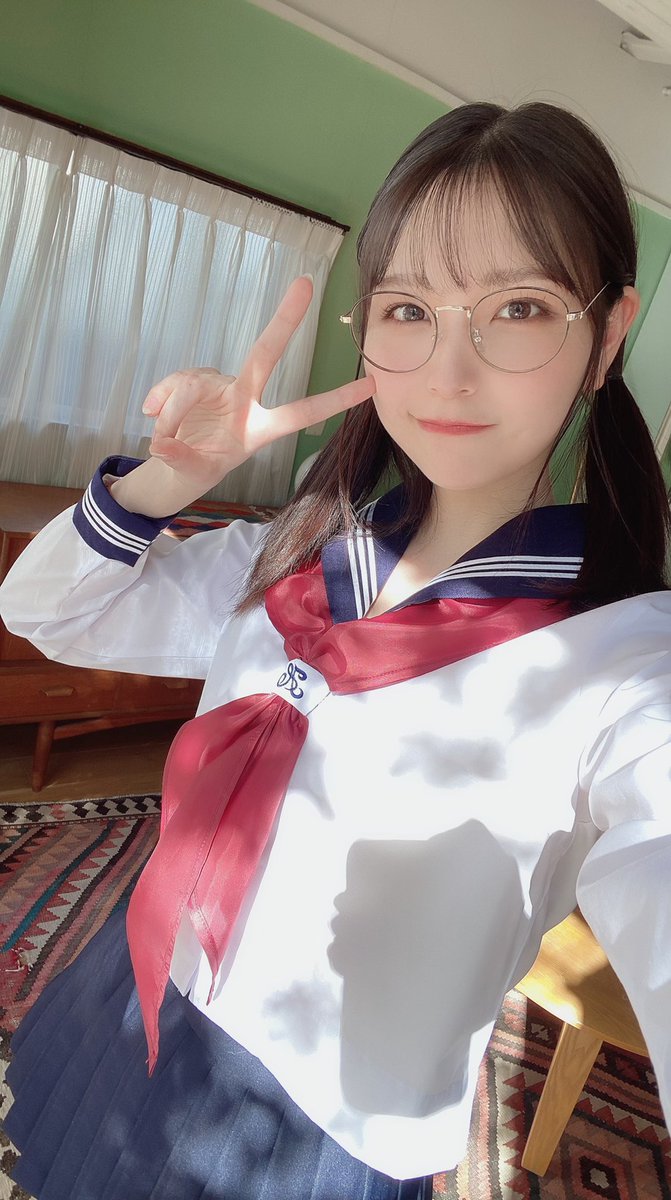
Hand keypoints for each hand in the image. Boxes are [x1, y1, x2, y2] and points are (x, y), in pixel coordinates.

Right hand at [141, 276, 374, 495]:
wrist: (175, 464)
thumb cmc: (198, 469)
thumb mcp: (193, 474)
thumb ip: (180, 460)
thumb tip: (162, 446)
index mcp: (259, 428)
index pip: (301, 413)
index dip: (335, 400)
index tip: (371, 385)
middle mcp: (244, 398)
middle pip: (265, 353)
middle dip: (285, 319)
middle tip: (306, 284)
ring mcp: (218, 385)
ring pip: (192, 384)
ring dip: (171, 413)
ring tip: (161, 438)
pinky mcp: (192, 379)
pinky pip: (173, 383)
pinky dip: (159, 402)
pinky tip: (150, 413)